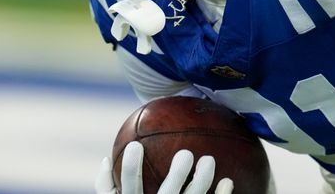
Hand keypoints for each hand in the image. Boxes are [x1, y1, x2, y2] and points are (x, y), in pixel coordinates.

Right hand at [94, 141, 233, 193]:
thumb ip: (107, 188)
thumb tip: (107, 159)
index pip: (130, 186)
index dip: (131, 167)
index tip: (135, 145)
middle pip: (168, 193)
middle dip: (177, 174)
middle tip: (186, 153)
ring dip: (202, 180)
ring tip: (209, 160)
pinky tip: (228, 181)